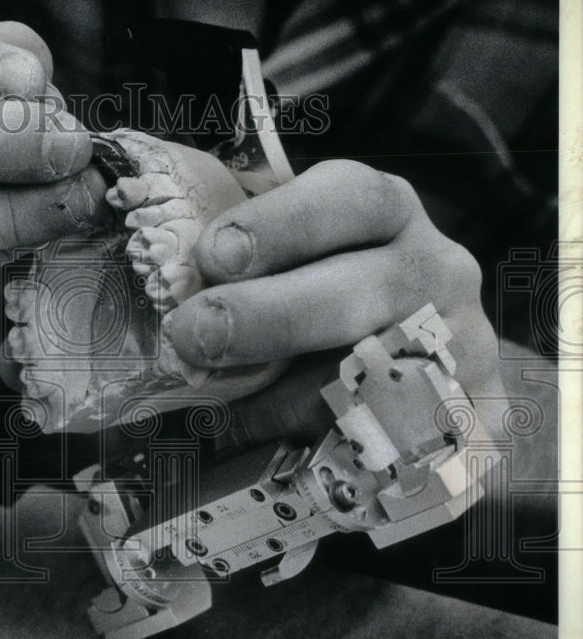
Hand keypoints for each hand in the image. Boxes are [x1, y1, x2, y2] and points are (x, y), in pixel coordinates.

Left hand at [163, 159, 506, 443]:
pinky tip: (281, 437)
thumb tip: (169, 283)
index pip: (350, 198)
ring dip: (289, 395)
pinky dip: (327, 440)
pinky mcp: (470, 410)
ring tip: (229, 408)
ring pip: (377, 371)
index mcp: (385, 212)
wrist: (428, 357)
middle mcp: (434, 268)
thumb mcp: (298, 255)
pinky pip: (394, 434)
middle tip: (194, 335)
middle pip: (361, 289)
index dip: (278, 225)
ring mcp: (462, 340)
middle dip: (269, 315)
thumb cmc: (333, 289)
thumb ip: (248, 261)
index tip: (212, 256)